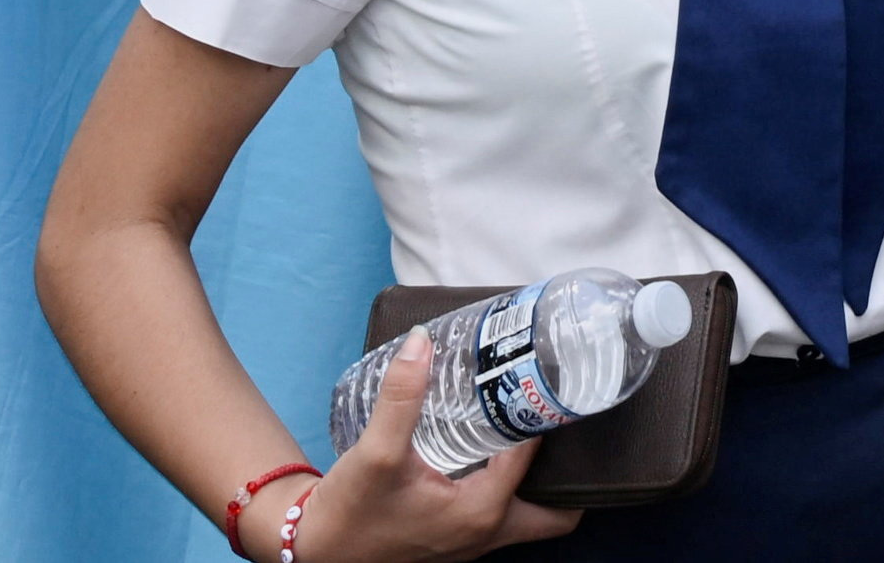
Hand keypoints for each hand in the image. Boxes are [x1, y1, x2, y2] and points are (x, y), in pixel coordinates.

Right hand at [310, 319, 582, 558]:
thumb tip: (421, 342)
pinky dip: (510, 489)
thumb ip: (401, 396)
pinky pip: (502, 517)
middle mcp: (487, 535)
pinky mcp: (456, 542)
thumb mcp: (375, 452)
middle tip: (558, 420)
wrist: (312, 551)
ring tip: (530, 428)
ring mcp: (473, 544)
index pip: (534, 456)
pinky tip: (492, 453)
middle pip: (558, 511)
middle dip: (571, 471)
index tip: (543, 380)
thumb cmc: (349, 513)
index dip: (542, 415)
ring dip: (540, 481)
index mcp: (482, 512)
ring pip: (532, 515)